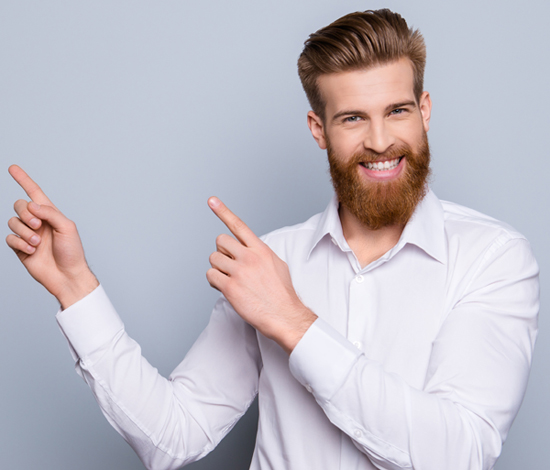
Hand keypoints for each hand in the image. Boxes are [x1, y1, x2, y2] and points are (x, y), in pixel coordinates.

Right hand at [6, 165, 98, 308]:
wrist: (67, 275)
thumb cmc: (72, 252)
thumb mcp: (67, 227)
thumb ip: (49, 212)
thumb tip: (31, 205)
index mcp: (50, 214)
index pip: (34, 193)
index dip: (24, 180)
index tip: (12, 168)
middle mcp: (37, 222)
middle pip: (19, 205)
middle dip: (26, 214)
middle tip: (37, 226)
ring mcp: (28, 235)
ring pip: (13, 222)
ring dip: (24, 232)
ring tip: (37, 243)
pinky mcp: (20, 248)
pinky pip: (9, 238)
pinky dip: (19, 243)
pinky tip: (31, 250)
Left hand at [206, 197, 316, 353]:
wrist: (284, 315)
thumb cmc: (282, 293)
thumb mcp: (276, 264)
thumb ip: (259, 253)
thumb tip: (247, 249)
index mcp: (261, 250)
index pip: (239, 225)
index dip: (223, 211)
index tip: (211, 200)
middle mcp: (249, 257)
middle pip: (220, 241)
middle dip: (222, 252)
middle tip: (230, 265)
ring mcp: (239, 271)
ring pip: (214, 259)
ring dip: (218, 268)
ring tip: (231, 279)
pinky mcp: (230, 287)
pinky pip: (211, 276)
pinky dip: (214, 282)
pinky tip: (226, 288)